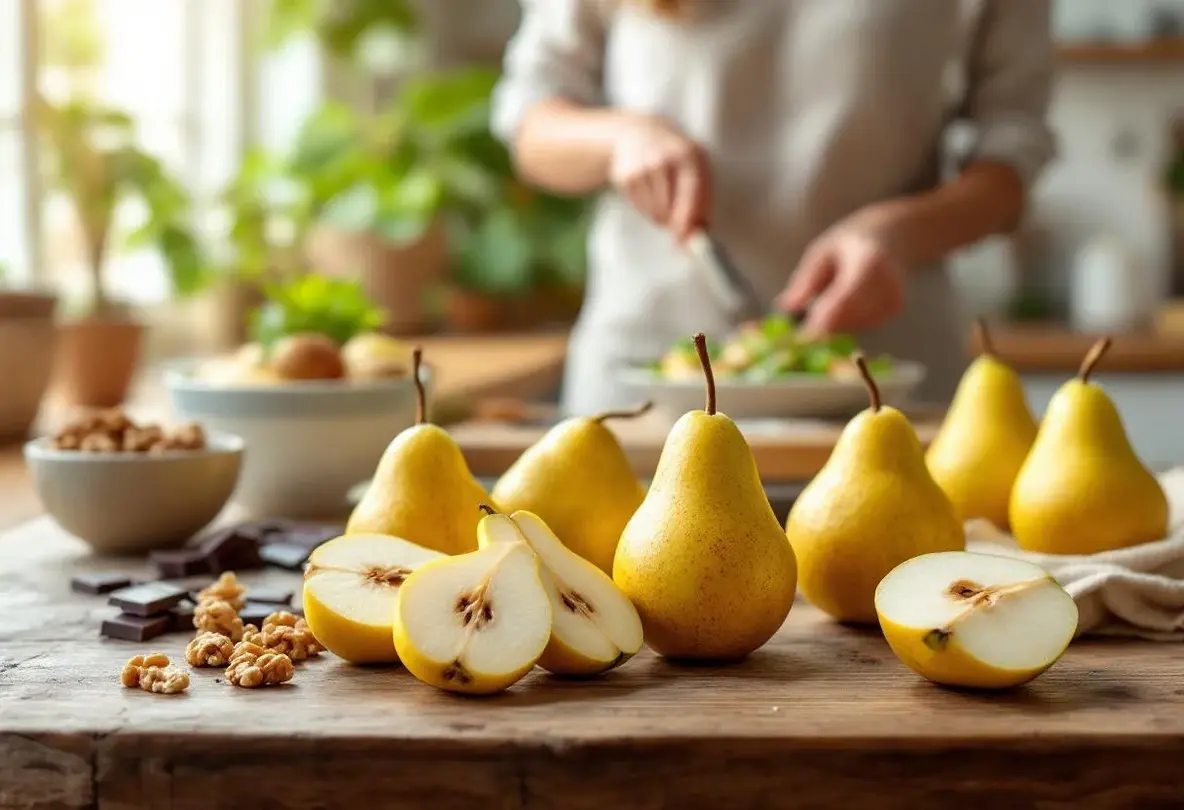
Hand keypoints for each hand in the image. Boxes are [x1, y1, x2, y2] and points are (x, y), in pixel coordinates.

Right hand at [609, 115, 710, 241]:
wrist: (640, 134)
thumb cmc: (676, 159)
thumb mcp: (697, 169)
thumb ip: (702, 203)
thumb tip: (694, 237)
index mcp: (687, 154)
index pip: (691, 192)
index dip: (687, 218)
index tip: (684, 239)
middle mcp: (662, 158)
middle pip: (668, 208)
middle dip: (673, 220)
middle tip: (675, 216)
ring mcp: (641, 167)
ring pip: (653, 212)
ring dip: (660, 214)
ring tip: (661, 196)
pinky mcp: (624, 176)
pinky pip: (639, 208)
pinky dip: (646, 207)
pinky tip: (647, 189)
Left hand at [777, 207, 907, 335]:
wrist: (894, 236)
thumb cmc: (849, 242)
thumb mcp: (821, 251)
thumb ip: (806, 279)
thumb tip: (786, 307)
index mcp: (870, 261)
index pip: (847, 297)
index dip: (823, 318)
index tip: (800, 335)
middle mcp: (888, 283)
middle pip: (849, 318)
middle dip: (820, 327)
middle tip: (796, 329)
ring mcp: (894, 299)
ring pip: (853, 326)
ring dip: (832, 324)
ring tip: (829, 297)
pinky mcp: (894, 310)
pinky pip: (861, 325)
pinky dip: (845, 322)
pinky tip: (845, 301)